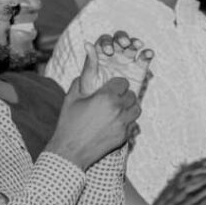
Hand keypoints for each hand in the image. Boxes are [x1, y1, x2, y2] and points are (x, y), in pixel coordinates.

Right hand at [47, 44, 142, 169]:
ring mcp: (122, 124)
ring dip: (129, 107)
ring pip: (136, 109)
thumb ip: (84, 75)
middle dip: (123, 95)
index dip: (116, 84)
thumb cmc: (68, 123)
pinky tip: (115, 123)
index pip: (122, 83)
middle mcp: (117, 110)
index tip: (109, 88)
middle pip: (132, 95)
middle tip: (113, 99)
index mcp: (106, 97)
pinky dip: (127, 121)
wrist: (69, 152)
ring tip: (117, 109)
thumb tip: (88, 52)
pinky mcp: (123, 137)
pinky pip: (133, 124)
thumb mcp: (73, 97)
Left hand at [78, 30, 153, 98]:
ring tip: (137, 45)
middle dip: (122, 38)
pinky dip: (148, 53)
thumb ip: (90, 61)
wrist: (107, 108)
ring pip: (132, 45)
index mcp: (101, 54)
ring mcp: (127, 60)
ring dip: (135, 42)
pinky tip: (149, 53)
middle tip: (124, 44)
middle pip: (119, 39)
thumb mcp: (89, 78)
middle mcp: (115, 54)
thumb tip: (86, 43)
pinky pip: (144, 57)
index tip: (108, 51)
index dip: (107, 42)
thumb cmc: (94, 93)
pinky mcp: (139, 68)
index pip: (104, 41)